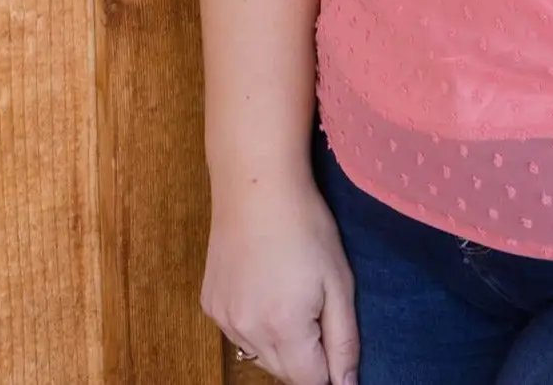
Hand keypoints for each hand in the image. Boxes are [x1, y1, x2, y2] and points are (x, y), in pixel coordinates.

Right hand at [200, 168, 358, 384]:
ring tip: (293, 293)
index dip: (331, 371)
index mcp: (284, 329)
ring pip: (259, 355)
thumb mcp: (339, 281)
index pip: (310, 382)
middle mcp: (247, 333)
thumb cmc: (307, 227)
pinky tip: (267, 287)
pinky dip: (256, 324)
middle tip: (318, 306)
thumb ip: (343, 340)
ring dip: (281, 342)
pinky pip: (239, 332)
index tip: (338, 345)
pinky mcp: (209, 305)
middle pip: (284, 372)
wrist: (257, 187)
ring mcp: (223, 320)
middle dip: (307, 356)